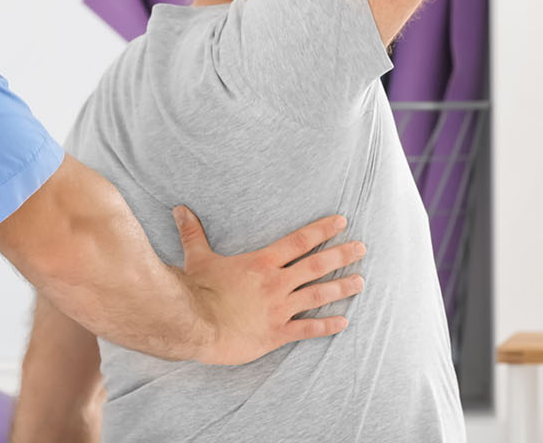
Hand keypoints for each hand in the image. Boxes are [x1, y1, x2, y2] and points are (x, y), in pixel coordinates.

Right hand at [173, 205, 365, 364]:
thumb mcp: (197, 257)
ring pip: (318, 296)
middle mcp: (276, 284)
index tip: (342, 221)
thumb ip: (193, 233)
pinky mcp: (276, 333)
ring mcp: (279, 309)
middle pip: (316, 266)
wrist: (196, 326)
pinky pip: (307, 330)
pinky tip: (343, 323)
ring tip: (361, 281)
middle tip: (362, 248)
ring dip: (341, 288)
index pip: (299, 241)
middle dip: (341, 255)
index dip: (322, 230)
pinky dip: (326, 326)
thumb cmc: (197, 290)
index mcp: (262, 263)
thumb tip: (180, 209)